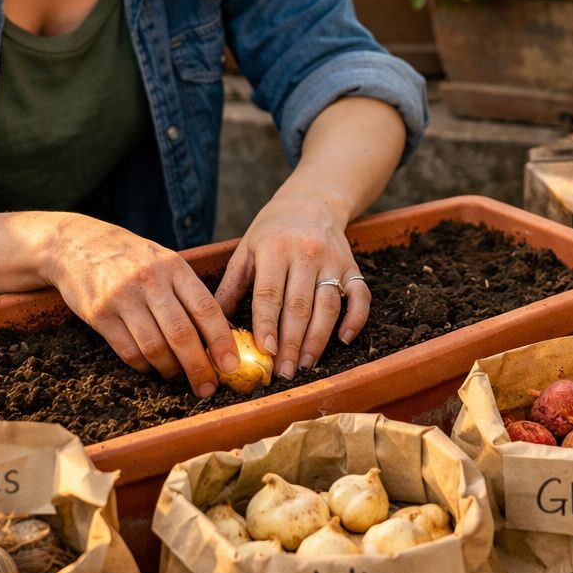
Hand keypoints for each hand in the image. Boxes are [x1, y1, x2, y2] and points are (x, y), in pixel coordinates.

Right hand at [42, 214, 237, 396]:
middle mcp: (149, 281)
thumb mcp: (164, 260)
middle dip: (199, 367)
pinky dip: (144, 366)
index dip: (222, 341)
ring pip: (155, 347)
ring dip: (170, 370)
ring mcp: (122, 298)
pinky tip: (151, 366)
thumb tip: (217, 334)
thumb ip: (187, 291)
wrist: (76, 244)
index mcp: (173, 267)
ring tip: (178, 376)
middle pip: (181, 334)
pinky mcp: (99, 314)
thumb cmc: (130, 257)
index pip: (206, 308)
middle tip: (208, 387)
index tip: (232, 366)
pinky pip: (128, 352)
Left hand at [214, 183, 370, 379]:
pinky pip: (361, 296)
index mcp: (275, 249)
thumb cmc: (272, 230)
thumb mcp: (246, 249)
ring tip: (306, 364)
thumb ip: (231, 286)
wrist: (311, 201)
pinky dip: (356, 319)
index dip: (267, 325)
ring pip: (328, 306)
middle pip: (300, 306)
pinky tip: (344, 340)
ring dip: (318, 339)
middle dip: (292, 343)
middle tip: (284, 372)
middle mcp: (306, 253)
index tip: (265, 352)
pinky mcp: (353, 266)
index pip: (270, 294)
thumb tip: (212, 324)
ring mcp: (333, 260)